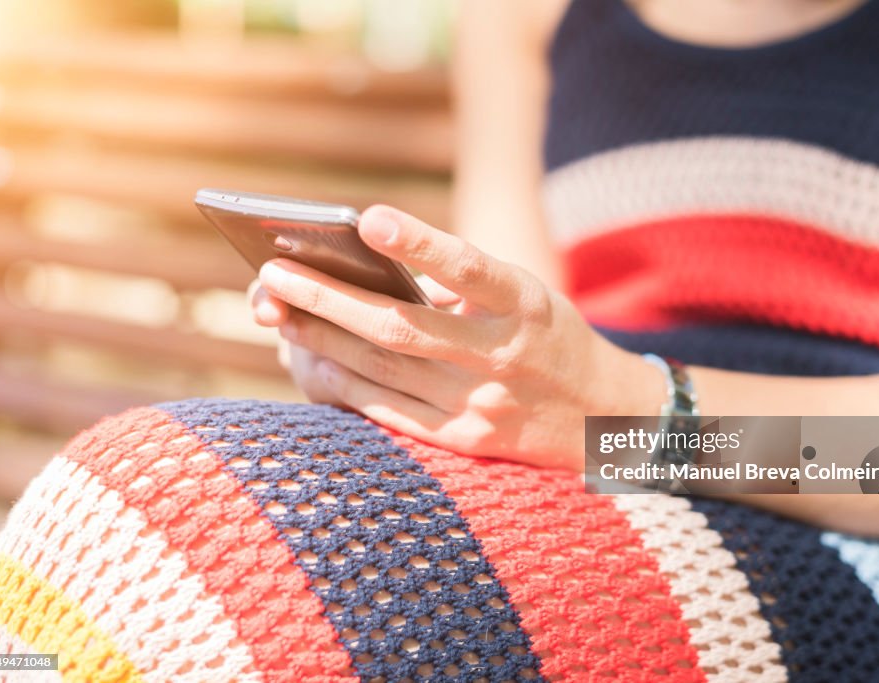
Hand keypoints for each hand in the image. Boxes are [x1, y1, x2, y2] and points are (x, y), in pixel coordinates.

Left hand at [253, 205, 664, 468]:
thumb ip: (460, 284)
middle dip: (331, 299)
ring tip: (279, 311)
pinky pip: (390, 412)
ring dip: (323, 340)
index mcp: (525, 306)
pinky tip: (311, 361)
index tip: (368, 218)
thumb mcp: (526, 295)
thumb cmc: (549, 337)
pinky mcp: (464, 441)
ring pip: (384, 369)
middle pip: (402, 328)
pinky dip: (345, 384)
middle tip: (275, 272)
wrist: (603, 416)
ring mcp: (481, 406)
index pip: (470, 269)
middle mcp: (503, 357)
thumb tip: (367, 273)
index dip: (420, 244)